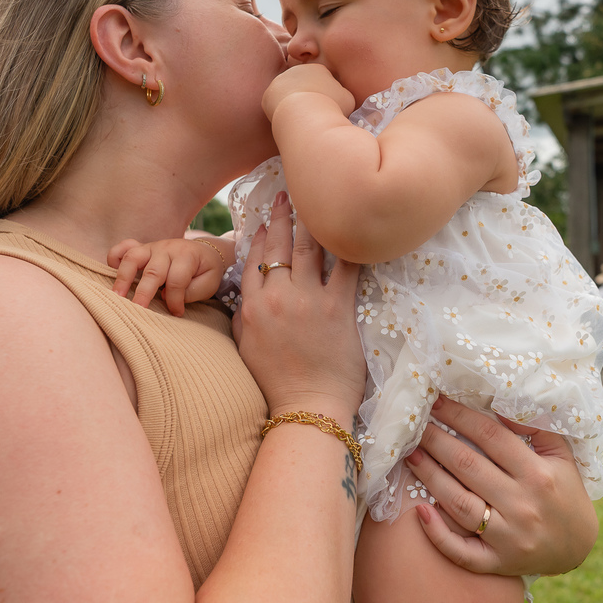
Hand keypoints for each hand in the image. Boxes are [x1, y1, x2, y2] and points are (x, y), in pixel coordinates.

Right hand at [108, 238, 224, 315]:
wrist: (205, 253)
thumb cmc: (205, 272)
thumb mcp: (208, 283)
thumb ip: (191, 291)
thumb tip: (165, 297)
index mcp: (187, 255)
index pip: (177, 280)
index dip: (175, 299)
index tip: (176, 313)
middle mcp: (167, 248)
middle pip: (153, 271)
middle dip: (145, 292)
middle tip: (137, 310)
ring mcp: (152, 246)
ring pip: (133, 258)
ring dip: (123, 277)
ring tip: (117, 296)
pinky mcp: (141, 248)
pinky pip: (123, 248)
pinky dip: (114, 257)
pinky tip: (111, 271)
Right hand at [233, 192, 365, 418]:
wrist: (307, 408)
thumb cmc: (277, 383)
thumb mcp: (246, 347)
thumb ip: (245, 315)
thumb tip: (246, 291)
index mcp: (252, 307)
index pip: (256, 259)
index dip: (263, 234)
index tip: (268, 217)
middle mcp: (278, 298)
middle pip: (281, 246)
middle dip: (285, 216)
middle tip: (288, 194)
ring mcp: (309, 301)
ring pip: (311, 249)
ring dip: (313, 222)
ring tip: (319, 202)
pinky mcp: (338, 309)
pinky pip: (347, 269)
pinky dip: (351, 248)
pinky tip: (357, 230)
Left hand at [262, 63, 355, 121]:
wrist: (308, 117)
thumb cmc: (331, 108)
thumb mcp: (348, 99)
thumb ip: (342, 93)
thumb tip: (338, 95)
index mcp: (317, 68)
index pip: (321, 81)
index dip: (325, 96)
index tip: (326, 108)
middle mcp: (297, 70)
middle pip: (303, 85)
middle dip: (307, 97)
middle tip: (312, 114)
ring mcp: (280, 80)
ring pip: (288, 94)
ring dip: (293, 104)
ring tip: (301, 119)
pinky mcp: (268, 94)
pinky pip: (275, 104)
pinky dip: (281, 112)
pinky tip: (289, 120)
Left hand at [404, 395, 597, 576]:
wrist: (578, 546)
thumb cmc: (565, 493)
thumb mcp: (561, 456)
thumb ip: (535, 428)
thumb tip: (498, 404)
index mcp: (537, 474)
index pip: (489, 436)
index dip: (460, 416)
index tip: (437, 403)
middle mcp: (521, 504)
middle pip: (468, 465)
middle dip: (436, 441)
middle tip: (415, 426)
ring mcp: (507, 536)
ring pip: (458, 503)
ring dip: (430, 477)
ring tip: (411, 456)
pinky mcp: (496, 562)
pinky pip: (461, 551)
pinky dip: (438, 534)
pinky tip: (421, 512)